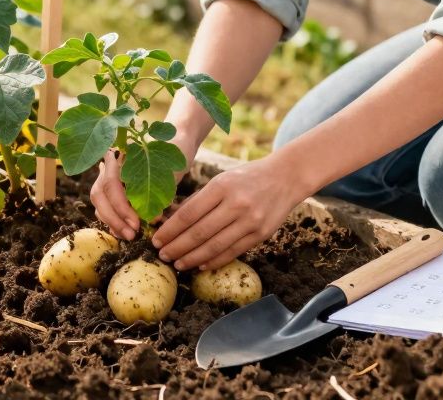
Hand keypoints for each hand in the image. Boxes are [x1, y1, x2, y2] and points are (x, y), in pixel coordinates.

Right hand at [92, 134, 199, 240]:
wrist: (179, 140)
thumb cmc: (177, 148)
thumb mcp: (172, 166)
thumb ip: (160, 189)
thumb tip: (152, 218)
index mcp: (121, 154)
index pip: (110, 183)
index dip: (121, 206)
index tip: (137, 224)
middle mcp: (110, 164)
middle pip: (100, 193)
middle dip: (114, 218)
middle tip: (132, 234)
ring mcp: (110, 175)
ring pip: (100, 201)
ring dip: (112, 221)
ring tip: (130, 236)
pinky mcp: (115, 187)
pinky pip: (106, 205)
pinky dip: (113, 220)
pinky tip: (123, 232)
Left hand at [151, 158, 303, 271]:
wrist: (285, 178)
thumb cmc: (247, 178)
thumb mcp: (222, 180)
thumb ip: (199, 200)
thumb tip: (172, 221)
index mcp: (221, 186)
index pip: (189, 213)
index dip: (170, 230)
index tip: (157, 239)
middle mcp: (236, 204)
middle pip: (199, 232)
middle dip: (177, 247)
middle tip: (162, 255)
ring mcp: (250, 221)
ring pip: (215, 246)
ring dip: (193, 258)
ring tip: (178, 264)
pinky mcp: (260, 234)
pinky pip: (233, 252)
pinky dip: (214, 261)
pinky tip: (200, 265)